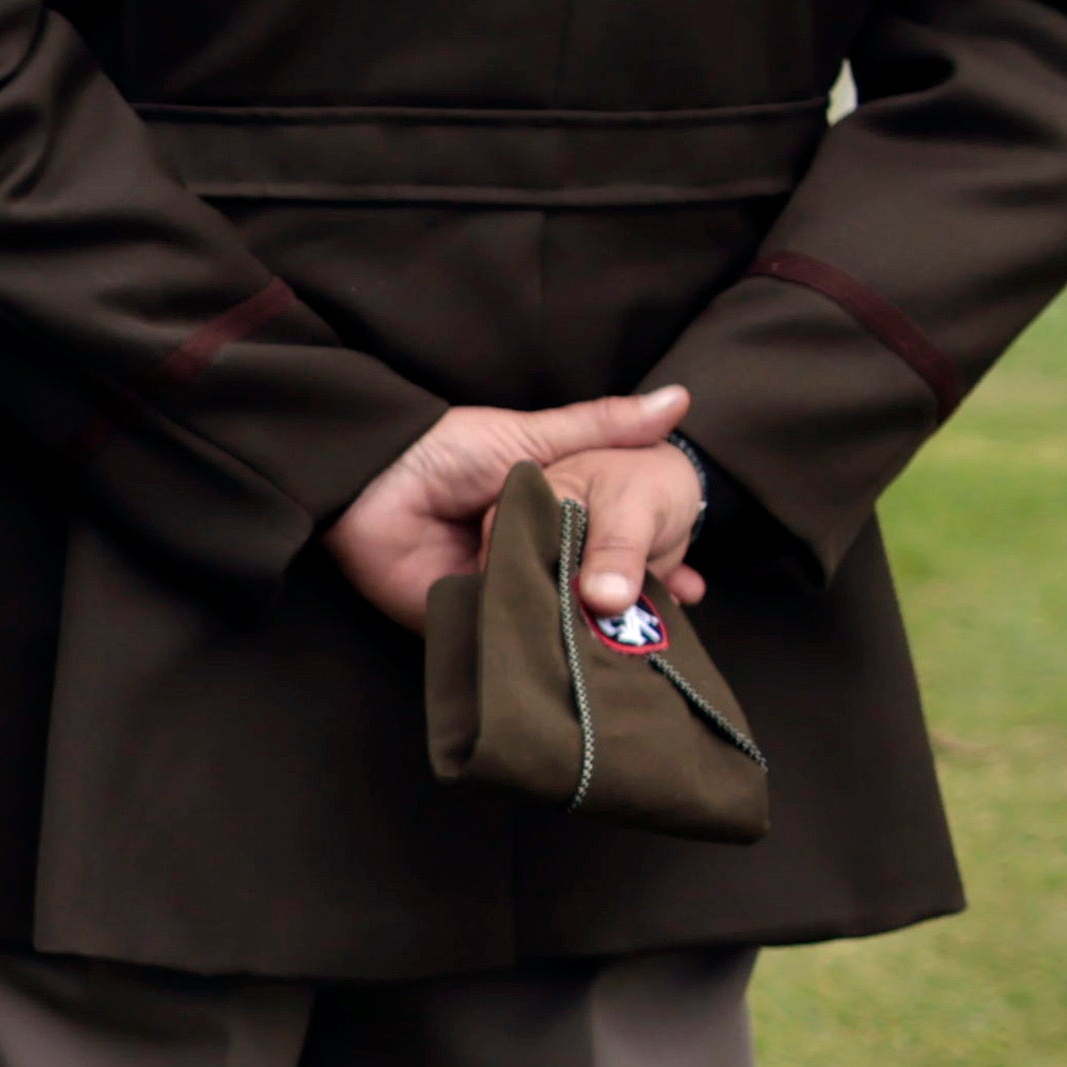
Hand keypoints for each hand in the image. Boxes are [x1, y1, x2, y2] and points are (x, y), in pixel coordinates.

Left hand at [320, 386, 703, 623]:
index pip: (606, 558)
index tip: (694, 589)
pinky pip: (507, 645)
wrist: (372, 479)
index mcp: (547, 525)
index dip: (650, 573)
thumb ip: (604, 427)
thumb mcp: (538, 438)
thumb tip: (680, 399)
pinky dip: (535, 650)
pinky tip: (579, 666)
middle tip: (676, 635)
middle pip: (584, 600)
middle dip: (625, 618)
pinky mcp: (463, 627)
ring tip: (643, 656)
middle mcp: (526, 565)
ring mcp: (497, 598)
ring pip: (552, 626)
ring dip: (586, 637)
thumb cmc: (447, 450)